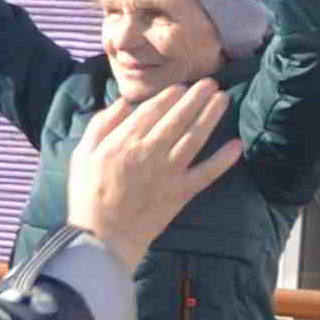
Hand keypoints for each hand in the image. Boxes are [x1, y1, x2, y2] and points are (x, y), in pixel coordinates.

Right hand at [63, 81, 243, 263]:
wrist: (103, 236)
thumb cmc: (87, 194)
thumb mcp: (82, 154)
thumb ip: (101, 125)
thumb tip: (124, 102)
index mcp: (125, 141)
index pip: (153, 109)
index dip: (171, 95)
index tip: (182, 86)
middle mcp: (151, 151)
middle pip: (178, 117)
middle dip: (196, 97)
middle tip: (210, 83)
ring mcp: (169, 171)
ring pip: (195, 137)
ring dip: (211, 116)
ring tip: (223, 99)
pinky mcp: (182, 192)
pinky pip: (207, 173)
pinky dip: (223, 160)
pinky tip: (237, 145)